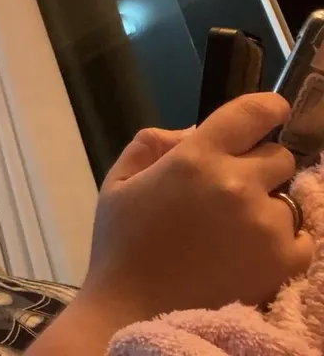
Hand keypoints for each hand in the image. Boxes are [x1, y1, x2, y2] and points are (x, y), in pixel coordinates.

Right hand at [84, 93, 312, 317]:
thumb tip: (195, 132)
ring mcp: (265, 223)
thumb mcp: (118, 181)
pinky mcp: (284, 260)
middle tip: (230, 194)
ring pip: (287, 199)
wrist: (133, 310)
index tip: (270, 115)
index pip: (255, 112)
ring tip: (234, 233)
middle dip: (258, 168)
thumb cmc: (121, 244)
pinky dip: (282, 242)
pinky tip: (249, 254)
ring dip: (267, 208)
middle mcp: (236, 183)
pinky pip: (302, 236)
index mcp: (194, 158)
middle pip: (279, 156)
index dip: (268, 109)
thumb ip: (153, 143)